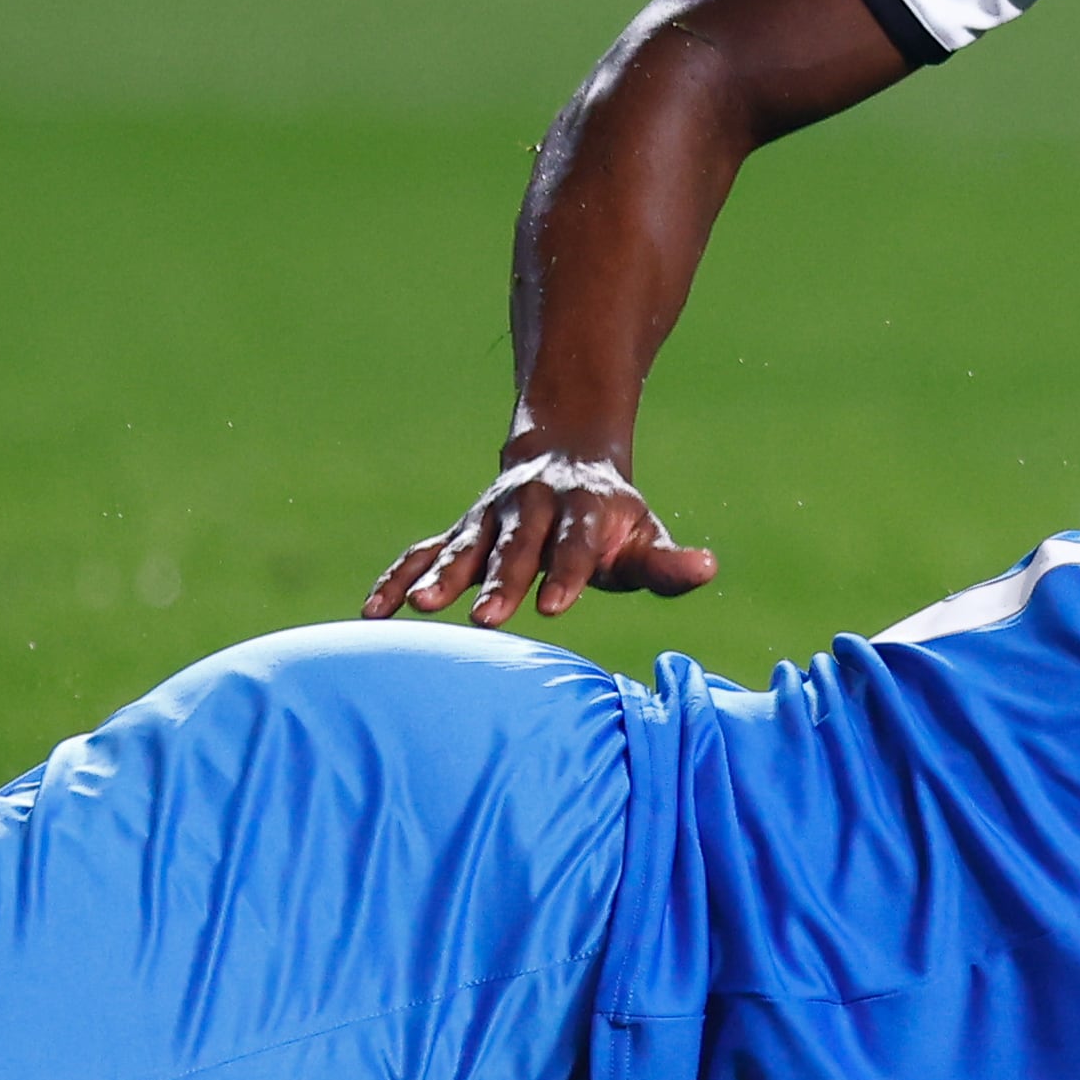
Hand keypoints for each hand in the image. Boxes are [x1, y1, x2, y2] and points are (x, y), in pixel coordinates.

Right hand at [362, 446, 717, 627]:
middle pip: (517, 547)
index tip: (556, 607)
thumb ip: (668, 563)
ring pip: (464, 546)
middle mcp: (533, 510)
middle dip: (502, 581)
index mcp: (585, 510)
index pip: (578, 545)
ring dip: (443, 576)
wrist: (566, 460)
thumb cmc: (612, 522)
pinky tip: (372, 614)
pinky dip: (397, 579)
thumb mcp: (644, 537)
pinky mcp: (459, 533)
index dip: (568, 573)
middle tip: (487, 619)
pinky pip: (421, 553)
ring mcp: (490, 519)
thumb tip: (708, 568)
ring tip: (423, 608)